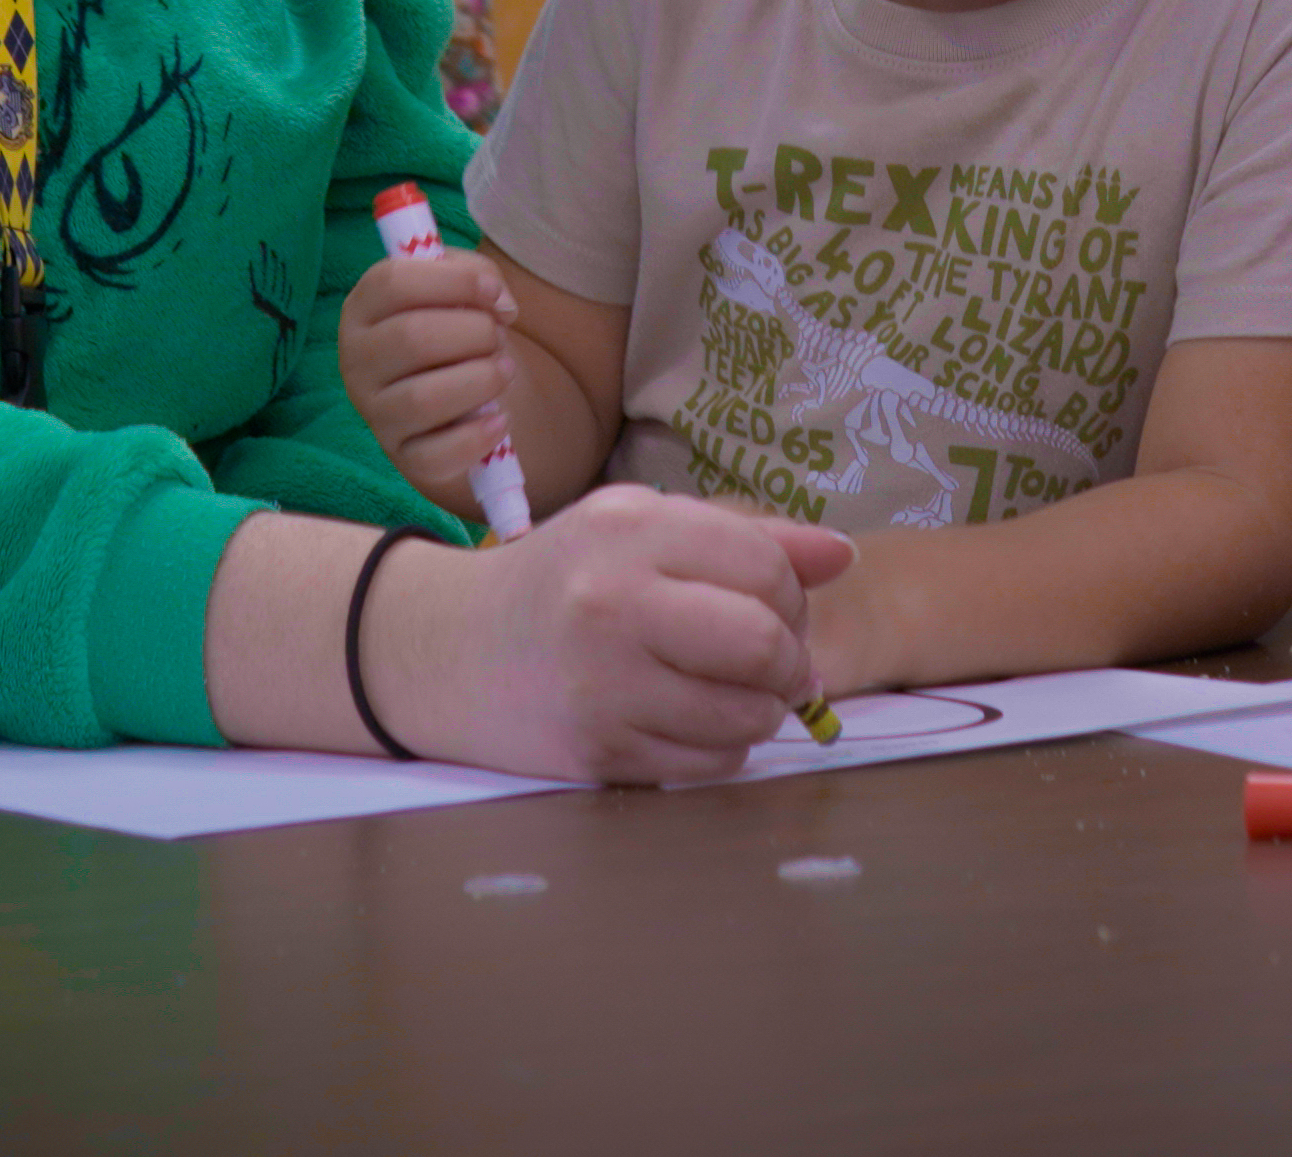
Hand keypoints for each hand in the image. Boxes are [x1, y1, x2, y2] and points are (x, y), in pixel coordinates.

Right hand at [338, 247, 518, 513]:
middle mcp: (356, 361)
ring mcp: (375, 414)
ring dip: (481, 380)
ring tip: (503, 372)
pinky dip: (479, 436)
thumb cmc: (455, 328)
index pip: (391, 283)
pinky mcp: (403, 456)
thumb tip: (499, 304)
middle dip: (475, 332)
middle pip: (412, 337)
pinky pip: (436, 455)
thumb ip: (478, 276)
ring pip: (422, 399)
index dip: (453, 282)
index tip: (493, 294)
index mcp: (362, 309)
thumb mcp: (460, 288)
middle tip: (497, 338)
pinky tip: (499, 419)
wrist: (462, 393)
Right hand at [379, 484, 853, 782]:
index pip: (765, 565)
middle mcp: (613, 602)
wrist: (446, 651)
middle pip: (763, 642)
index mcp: (629, 528)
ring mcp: (603, 684)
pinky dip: (721, 749)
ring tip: (730, 693)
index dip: (793, 595)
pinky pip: (710, 763)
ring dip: (760, 711)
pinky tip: (688, 721)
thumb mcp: (639, 531)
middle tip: (771, 664)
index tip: (774, 610)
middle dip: (788, 661)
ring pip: (746, 714)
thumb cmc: (561, 583)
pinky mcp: (598, 752)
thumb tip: (845, 557)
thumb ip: (746, 539)